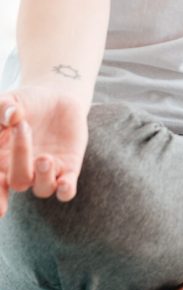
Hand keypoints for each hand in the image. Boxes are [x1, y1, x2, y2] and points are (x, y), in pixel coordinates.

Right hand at [0, 85, 89, 216]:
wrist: (55, 99)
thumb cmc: (24, 103)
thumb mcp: (10, 100)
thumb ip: (4, 107)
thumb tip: (13, 115)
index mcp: (0, 161)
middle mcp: (21, 171)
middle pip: (18, 181)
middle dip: (20, 161)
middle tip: (23, 130)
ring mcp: (46, 171)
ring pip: (42, 189)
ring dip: (43, 176)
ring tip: (44, 157)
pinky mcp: (69, 168)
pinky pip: (66, 190)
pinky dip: (65, 190)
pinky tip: (65, 184)